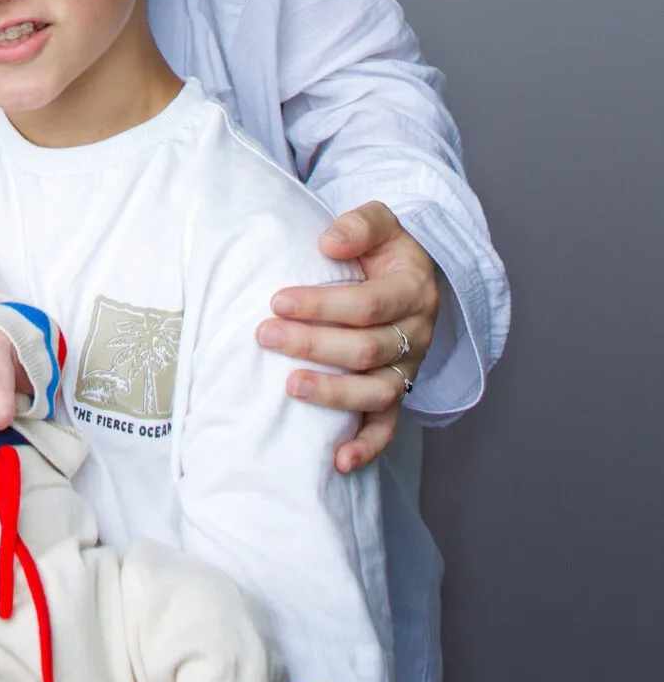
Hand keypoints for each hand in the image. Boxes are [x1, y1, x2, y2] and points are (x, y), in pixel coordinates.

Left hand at [258, 202, 439, 471]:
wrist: (411, 273)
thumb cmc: (385, 248)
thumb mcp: (380, 221)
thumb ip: (359, 225)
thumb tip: (329, 242)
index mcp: (413, 290)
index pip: (368, 304)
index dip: (322, 306)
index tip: (278, 300)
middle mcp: (416, 334)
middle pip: (366, 350)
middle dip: (313, 345)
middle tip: (265, 334)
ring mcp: (409, 369)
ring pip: (376, 393)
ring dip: (332, 394)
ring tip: (289, 387)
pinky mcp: (398, 393)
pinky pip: (388, 428)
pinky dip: (366, 448)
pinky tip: (338, 460)